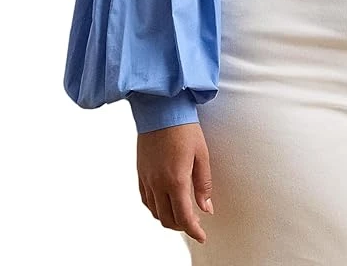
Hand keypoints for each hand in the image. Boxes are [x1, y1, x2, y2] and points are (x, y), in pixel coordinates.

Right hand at [136, 121, 213, 243]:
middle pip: (167, 219)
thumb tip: (206, 208)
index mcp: (176, 180)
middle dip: (182, 226)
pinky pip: (145, 200)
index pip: (183, 217)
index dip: (193, 230)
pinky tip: (164, 202)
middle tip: (194, 223)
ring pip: (155, 212)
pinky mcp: (140, 172)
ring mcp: (147, 179)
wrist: (161, 110)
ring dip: (168, 218)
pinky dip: (155, 208)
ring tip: (181, 214)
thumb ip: (204, 184)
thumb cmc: (184, 128)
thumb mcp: (201, 154)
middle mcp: (158, 183)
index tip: (201, 236)